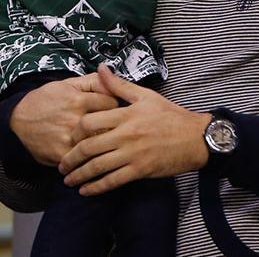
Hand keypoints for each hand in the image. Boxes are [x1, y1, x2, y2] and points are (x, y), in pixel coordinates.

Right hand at [10, 73, 118, 166]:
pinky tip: (92, 156)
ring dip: (105, 144)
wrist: (18, 119)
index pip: (112, 103)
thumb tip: (112, 76)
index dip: (115, 106)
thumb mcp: (68, 83)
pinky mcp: (61, 154)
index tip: (114, 110)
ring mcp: (68, 138)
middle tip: (116, 128)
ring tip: (107, 143)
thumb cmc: (47, 100)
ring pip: (98, 143)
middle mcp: (75, 119)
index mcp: (79, 99)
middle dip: (114, 127)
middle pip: (108, 125)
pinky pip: (83, 159)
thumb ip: (92, 81)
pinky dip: (90, 159)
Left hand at [59, 64, 210, 195]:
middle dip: (70, 158)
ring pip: (98, 166)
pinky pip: (113, 181)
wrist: (196, 138)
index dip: (75, 131)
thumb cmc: (171, 115)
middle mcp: (126, 134)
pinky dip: (97, 187)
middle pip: (88, 147)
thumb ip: (119, 85)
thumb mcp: (145, 95)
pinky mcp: (140, 170)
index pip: (90, 122)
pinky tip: (86, 191)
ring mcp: (132, 154)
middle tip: (61, 165)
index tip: (69, 138)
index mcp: (125, 114)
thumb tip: (100, 68)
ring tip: (68, 180)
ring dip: (79, 175)